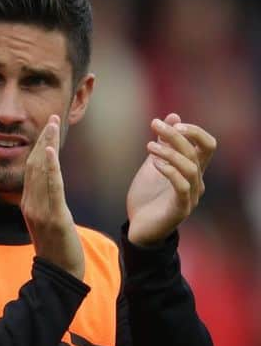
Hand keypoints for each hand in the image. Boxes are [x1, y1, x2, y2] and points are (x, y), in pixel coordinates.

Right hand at [20, 116, 84, 280]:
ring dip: (47, 146)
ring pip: (41, 172)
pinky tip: (52, 152)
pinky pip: (51, 189)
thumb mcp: (48, 222)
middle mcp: (30, 203)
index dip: (40, 147)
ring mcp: (39, 210)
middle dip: (43, 140)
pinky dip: (50, 168)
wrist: (59, 275)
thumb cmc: (57, 250)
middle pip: (35, 165)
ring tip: (52, 126)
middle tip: (51, 117)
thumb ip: (45, 204)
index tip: (47, 128)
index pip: (32, 169)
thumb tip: (48, 189)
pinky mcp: (53, 217)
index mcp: (28, 203)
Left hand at [127, 114, 216, 246]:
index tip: (170, 121)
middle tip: (155, 124)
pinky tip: (154, 163)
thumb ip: (164, 144)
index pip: (207, 145)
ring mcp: (190, 196)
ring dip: (170, 152)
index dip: (194, 130)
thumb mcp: (154, 165)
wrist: (138, 229)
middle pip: (197, 152)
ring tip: (149, 146)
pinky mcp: (180, 209)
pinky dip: (170, 171)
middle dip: (177, 135)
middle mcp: (196, 182)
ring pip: (191, 168)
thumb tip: (173, 116)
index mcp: (193, 170)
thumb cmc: (148, 197)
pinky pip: (182, 187)